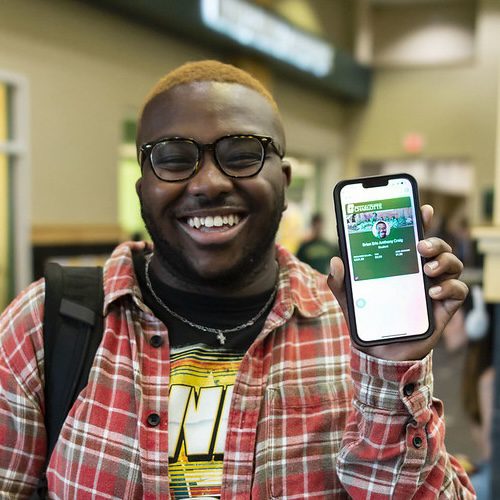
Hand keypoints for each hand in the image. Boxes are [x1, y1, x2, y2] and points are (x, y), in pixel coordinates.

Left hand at [327, 205, 468, 360]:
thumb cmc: (368, 320)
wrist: (379, 354)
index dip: (420, 221)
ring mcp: (434, 289)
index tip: (422, 209)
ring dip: (443, 260)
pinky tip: (433, 291)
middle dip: (434, 241)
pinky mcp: (443, 308)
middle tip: (420, 246)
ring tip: (426, 269)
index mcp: (401, 266)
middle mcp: (420, 274)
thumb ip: (340, 281)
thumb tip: (335, 261)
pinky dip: (451, 287)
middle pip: (437, 247)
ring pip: (452, 264)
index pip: (414, 238)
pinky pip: (458, 291)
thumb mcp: (349, 299)